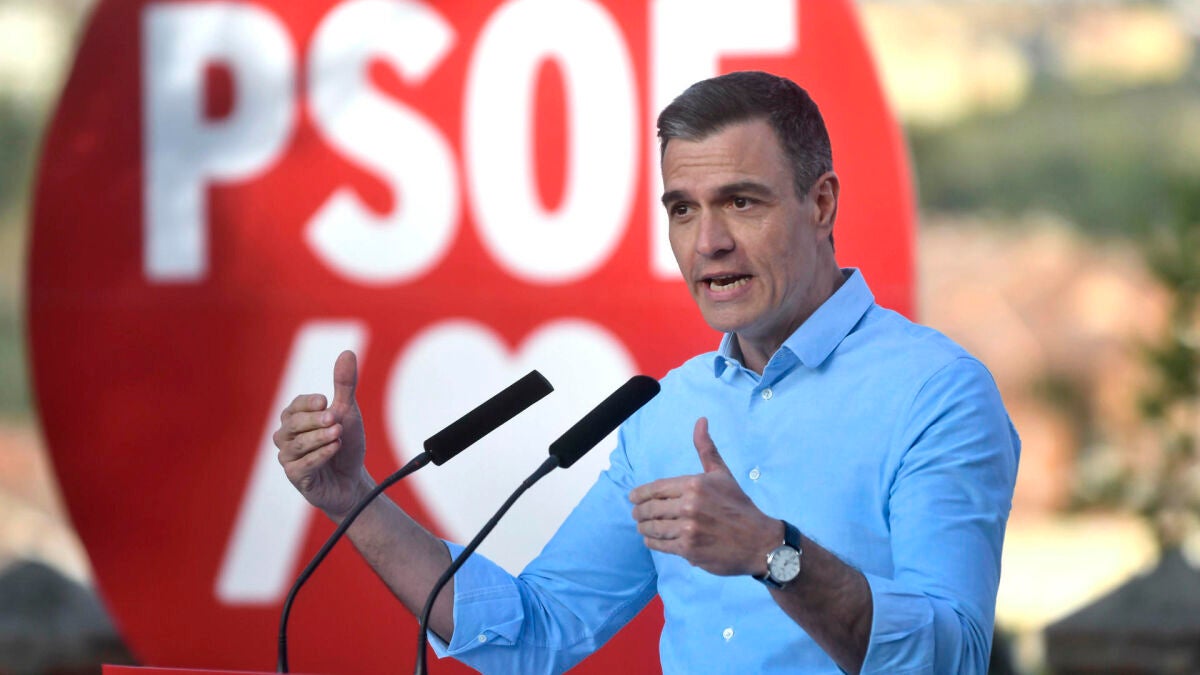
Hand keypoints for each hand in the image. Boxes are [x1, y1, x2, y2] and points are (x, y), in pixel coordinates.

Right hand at [274, 350, 369, 518]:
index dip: (308, 403)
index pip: (295, 406)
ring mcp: (288, 458)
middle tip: (335, 419)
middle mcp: (286, 437)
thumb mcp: (347, 412)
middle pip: (293, 424)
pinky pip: (303, 465)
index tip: (326, 400)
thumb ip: (345, 385)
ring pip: (297, 445)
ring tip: (338, 433)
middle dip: (314, 421)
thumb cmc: (345, 443)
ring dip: (319, 438)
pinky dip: (320, 455)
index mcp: (295, 419)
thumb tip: (347, 352)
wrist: (352, 480)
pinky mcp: (296, 477)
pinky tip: (335, 448)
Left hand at [629, 417, 780, 575]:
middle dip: (639, 512)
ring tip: (642, 527)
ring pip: (653, 528)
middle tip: (636, 514)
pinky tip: (651, 539)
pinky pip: (661, 545)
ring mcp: (688, 529)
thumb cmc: (738, 505)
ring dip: (643, 527)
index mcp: (694, 484)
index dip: (640, 494)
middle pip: (651, 508)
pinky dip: (652, 542)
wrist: (758, 541)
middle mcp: (689, 506)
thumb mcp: (722, 474)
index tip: (633, 497)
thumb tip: (700, 420)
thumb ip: (706, 448)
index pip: (656, 488)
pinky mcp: (689, 550)